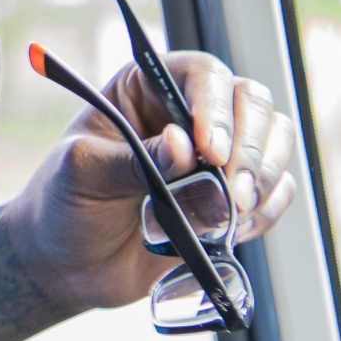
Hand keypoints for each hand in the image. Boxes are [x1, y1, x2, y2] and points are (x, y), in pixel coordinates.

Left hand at [1, 51, 299, 312]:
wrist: (68, 265)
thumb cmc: (63, 204)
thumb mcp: (83, 173)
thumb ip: (132, 159)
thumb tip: (181, 145)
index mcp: (146, 88)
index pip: (200, 74)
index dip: (214, 108)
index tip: (209, 151)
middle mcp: (188, 113)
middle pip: (251, 102)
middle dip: (249, 148)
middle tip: (233, 192)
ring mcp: (216, 156)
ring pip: (275, 141)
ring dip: (262, 179)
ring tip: (229, 214)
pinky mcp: (233, 198)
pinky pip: (277, 191)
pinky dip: (265, 211)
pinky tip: (231, 231)